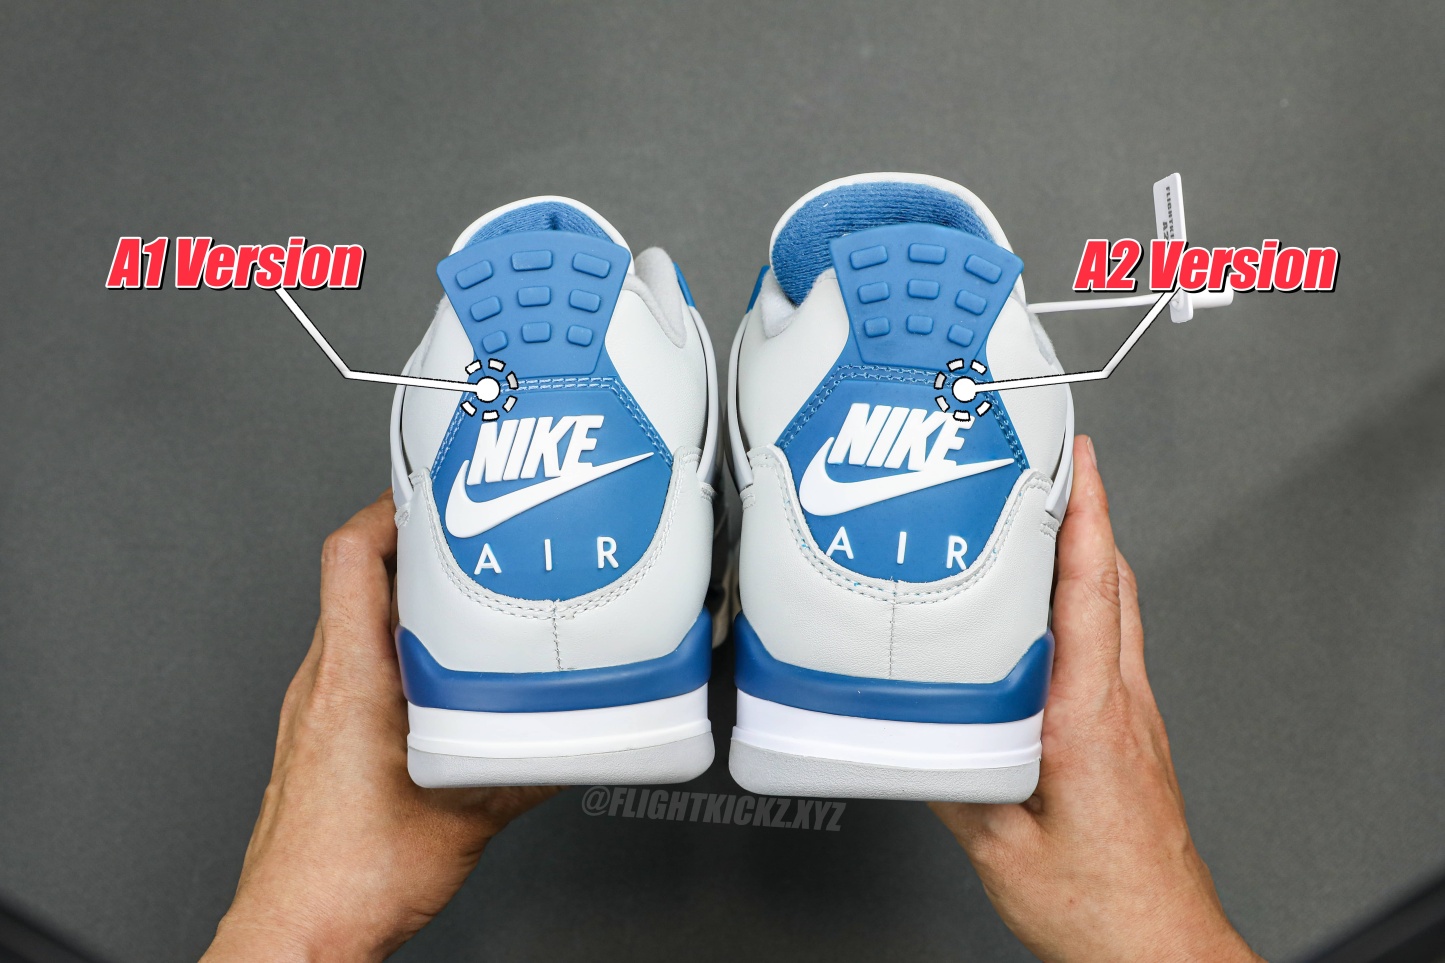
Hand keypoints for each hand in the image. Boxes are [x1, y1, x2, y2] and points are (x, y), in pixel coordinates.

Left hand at [202, 493, 557, 962]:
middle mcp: (322, 682)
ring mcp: (314, 709)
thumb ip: (533, 766)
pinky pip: (356, 665)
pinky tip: (444, 681)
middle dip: (420, 550)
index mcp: (351, 677)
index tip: (438, 491)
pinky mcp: (318, 738)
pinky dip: (399, 651)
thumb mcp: (469, 812)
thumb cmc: (350, 877)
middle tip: (475, 540)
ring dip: (410, 603)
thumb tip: (582, 737)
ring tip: (469, 604)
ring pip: (357, 623)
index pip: (350, 552)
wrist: (298, 931)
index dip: (392, 507)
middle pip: (357, 577)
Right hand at [931, 438, 1264, 962]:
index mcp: (1087, 717)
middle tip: (1053, 462)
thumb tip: (905, 724)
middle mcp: (1122, 705)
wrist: (1159, 944)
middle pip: (1114, 581)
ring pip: (1121, 609)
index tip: (1073, 458)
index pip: (1092, 591)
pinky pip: (1115, 644)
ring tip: (1050, 516)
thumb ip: (948, 776)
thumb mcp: (997, 846)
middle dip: (1086, 510)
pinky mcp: (1132, 735)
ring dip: (1092, 551)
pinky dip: (1091, 601)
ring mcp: (1134, 717)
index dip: (1084, 515)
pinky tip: (1055, 610)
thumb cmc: (1100, 904)